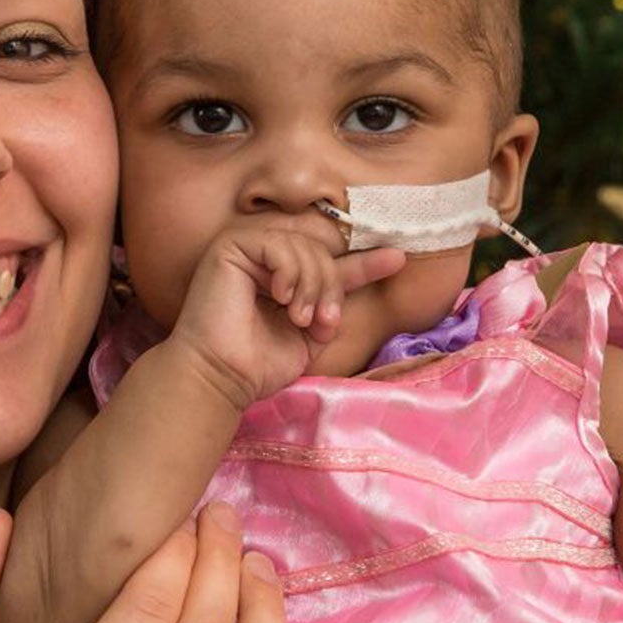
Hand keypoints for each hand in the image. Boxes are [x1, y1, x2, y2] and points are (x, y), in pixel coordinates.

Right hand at [169, 227, 405, 408]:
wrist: (224, 378)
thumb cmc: (261, 361)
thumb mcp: (314, 327)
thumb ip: (338, 295)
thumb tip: (391, 258)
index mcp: (279, 274)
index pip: (327, 259)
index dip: (363, 260)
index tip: (398, 260)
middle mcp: (262, 256)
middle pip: (320, 251)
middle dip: (331, 286)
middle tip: (324, 323)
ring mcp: (246, 247)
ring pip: (304, 248)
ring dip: (312, 286)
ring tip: (300, 319)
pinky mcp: (230, 246)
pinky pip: (279, 244)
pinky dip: (290, 273)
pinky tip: (281, 298)